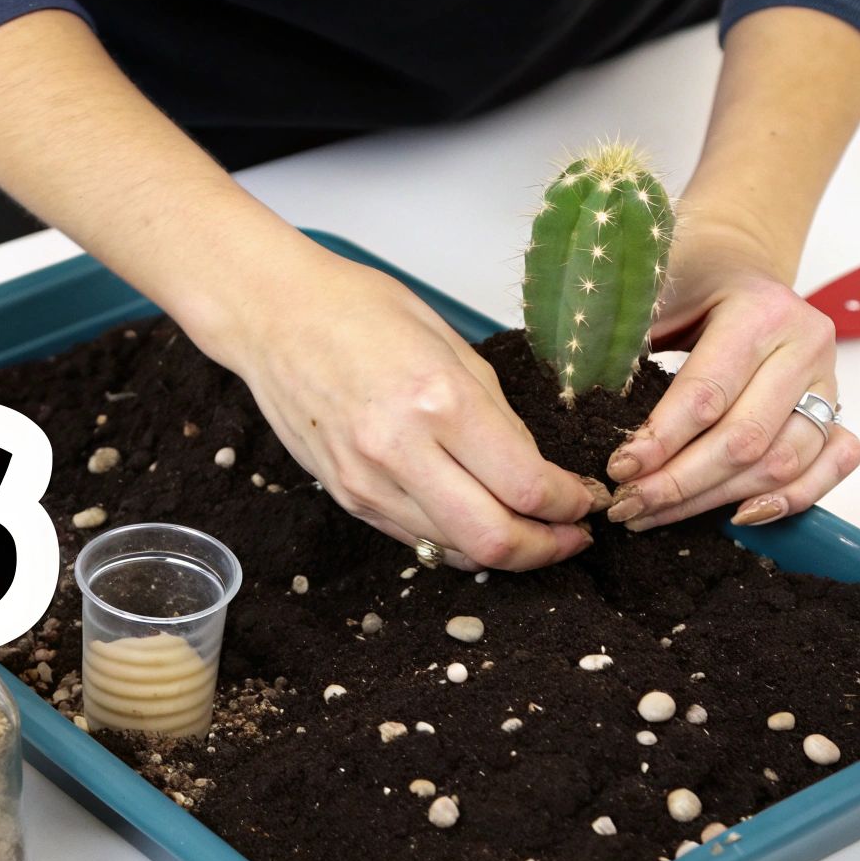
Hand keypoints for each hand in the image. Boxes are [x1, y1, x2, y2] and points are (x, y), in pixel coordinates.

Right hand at [203, 253, 607, 570]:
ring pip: (455, 551)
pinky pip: (415, 540)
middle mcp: (400, 451)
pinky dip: (457, 541)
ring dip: (504, 550)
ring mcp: (367, 481)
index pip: (526, 486)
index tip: (586, 496)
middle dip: (547, 548)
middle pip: (494, 540)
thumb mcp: (448, 343)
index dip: (571, 504)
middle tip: (573, 535)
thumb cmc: (357, 309)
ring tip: (533, 531)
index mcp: (438, 401)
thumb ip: (494, 413)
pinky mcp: (347, 495)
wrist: (272, 316)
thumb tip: (534, 468)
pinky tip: (478, 521)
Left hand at [604, 225, 859, 529]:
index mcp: (759, 312)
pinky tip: (737, 516)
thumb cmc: (687, 278)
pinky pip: (833, 463)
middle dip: (680, 484)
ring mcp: (827, 380)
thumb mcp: (651, 288)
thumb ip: (624, 335)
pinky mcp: (834, 407)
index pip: (706, 394)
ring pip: (782, 463)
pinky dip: (793, 498)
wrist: (736, 262)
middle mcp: (804, 347)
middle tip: (627, 506)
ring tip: (656, 515)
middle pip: (744, 439)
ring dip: (716, 500)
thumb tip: (578, 395)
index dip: (660, 441)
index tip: (618, 470)